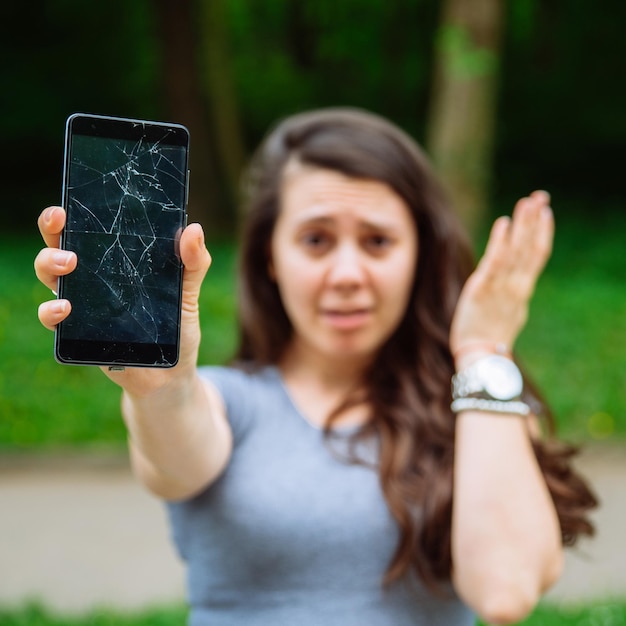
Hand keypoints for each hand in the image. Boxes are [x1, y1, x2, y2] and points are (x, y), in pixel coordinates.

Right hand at [34, 206, 211, 395]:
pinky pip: (52, 318)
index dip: (76, 211)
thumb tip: (194, 228)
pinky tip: (64, 308)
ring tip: (68, 264)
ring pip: (50, 276)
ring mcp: (83, 305)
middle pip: (61, 245)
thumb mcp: (189, 293)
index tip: (73, 199)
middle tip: (61, 222)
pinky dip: (51, 311)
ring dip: (49, 264)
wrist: (171, 374)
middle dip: (53, 229)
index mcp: (118, 262)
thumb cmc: (177, 328)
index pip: (91, 229)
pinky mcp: (78, 333)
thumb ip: (193, 263)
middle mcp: (94, 279)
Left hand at [449, 191, 553, 367]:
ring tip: (527, 202)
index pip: (537, 255)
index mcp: (522, 290)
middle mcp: (517, 286)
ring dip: (522, 225)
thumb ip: (511, 292)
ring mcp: (501, 287)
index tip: (545, 211)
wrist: (481, 357)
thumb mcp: (508, 311)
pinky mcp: (482, 290)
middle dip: (535, 220)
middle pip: (530, 247)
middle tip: (540, 196)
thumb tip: (517, 282)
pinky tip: (503, 223)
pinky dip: (500, 242)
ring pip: (517, 250)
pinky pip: (495, 262)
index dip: (542, 231)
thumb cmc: (489, 336)